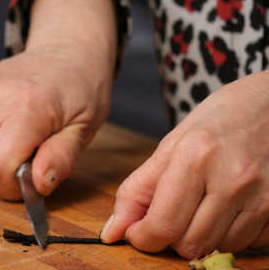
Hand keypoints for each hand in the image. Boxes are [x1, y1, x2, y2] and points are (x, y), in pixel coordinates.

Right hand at [0, 0, 116, 200]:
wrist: (65, 49)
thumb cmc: (80, 89)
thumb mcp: (84, 128)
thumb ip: (61, 158)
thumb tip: (38, 185)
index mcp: (27, 104)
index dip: (12, 187)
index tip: (32, 179)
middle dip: (7, 172)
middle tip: (34, 150)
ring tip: (21, 133)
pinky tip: (6, 121)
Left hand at [101, 70, 268, 258]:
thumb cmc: (220, 120)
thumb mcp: (172, 144)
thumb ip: (138, 189)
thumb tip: (113, 231)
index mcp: (195, 158)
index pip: (163, 225)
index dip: (143, 238)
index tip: (137, 233)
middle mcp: (232, 180)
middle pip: (190, 244)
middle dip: (172, 237)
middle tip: (172, 214)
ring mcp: (262, 197)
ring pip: (219, 248)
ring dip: (203, 236)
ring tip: (204, 204)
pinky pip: (250, 244)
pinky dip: (233, 234)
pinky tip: (229, 208)